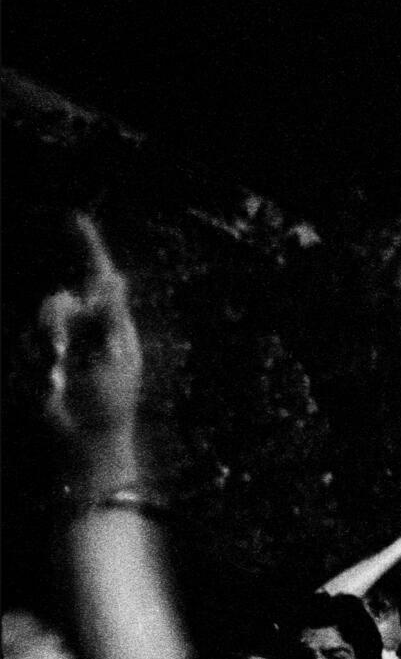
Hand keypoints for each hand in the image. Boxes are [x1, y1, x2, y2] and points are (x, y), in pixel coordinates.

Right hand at [40, 216, 142, 444]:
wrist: (85, 441)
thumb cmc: (110, 401)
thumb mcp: (116, 356)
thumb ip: (108, 317)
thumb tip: (115, 277)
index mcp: (107, 321)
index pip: (96, 276)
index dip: (85, 246)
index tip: (73, 216)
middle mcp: (76, 327)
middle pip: (56, 303)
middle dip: (55, 323)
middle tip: (62, 352)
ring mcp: (50, 346)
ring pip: (36, 328)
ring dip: (45, 352)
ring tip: (58, 376)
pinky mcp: (28, 365)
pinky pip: (25, 354)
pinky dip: (36, 370)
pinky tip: (49, 387)